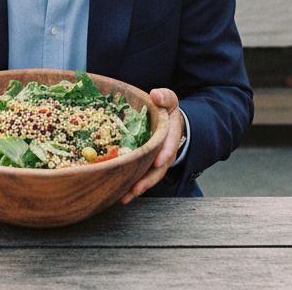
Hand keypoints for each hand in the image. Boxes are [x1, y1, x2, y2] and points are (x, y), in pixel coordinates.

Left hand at [121, 88, 184, 204]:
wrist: (166, 120)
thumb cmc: (165, 109)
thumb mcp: (168, 100)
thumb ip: (165, 96)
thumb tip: (156, 94)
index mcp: (171, 135)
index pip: (169, 145)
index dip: (165, 153)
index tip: (158, 160)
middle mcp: (165, 152)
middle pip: (159, 169)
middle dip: (148, 179)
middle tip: (137, 187)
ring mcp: (155, 161)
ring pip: (149, 177)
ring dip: (138, 188)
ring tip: (125, 196)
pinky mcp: (145, 165)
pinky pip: (140, 176)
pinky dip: (132, 186)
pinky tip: (120, 195)